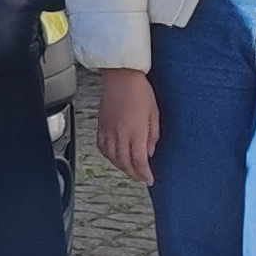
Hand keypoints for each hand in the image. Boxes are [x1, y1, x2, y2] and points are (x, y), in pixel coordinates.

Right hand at [95, 67, 159, 186]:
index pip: (139, 161)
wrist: (120, 76)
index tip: (149, 179)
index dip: (144, 174)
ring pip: (112, 157)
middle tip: (141, 178)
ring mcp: (108, 130)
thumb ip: (153, 135)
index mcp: (135, 132)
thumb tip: (150, 151)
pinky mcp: (101, 126)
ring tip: (129, 170)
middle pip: (124, 163)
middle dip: (133, 174)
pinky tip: (114, 157)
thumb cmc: (139, 90)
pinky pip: (102, 148)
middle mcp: (119, 134)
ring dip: (121, 167)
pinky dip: (108, 156)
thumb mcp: (154, 113)